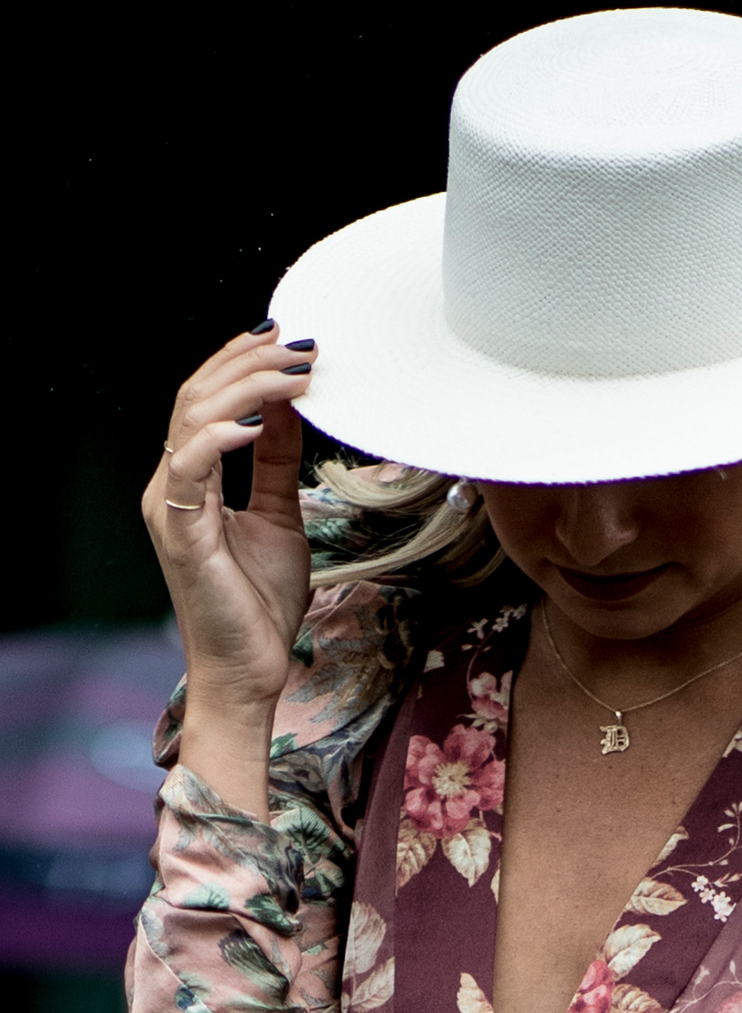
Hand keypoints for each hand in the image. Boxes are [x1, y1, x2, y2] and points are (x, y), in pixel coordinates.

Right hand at [142, 324, 318, 806]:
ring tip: (293, 372)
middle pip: (197, 396)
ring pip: (193, 419)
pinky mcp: (181, 533)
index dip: (243, 364)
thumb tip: (291, 409)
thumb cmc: (259, 604)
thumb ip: (280, 464)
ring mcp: (170, 506)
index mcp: (190, 478)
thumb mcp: (282, 517)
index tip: (290, 341)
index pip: (207, 400)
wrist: (249, 671)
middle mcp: (171, 484)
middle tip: (300, 343)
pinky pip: (190, 467)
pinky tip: (259, 421)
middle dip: (249, 363)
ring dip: (246, 388)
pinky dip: (222, 437)